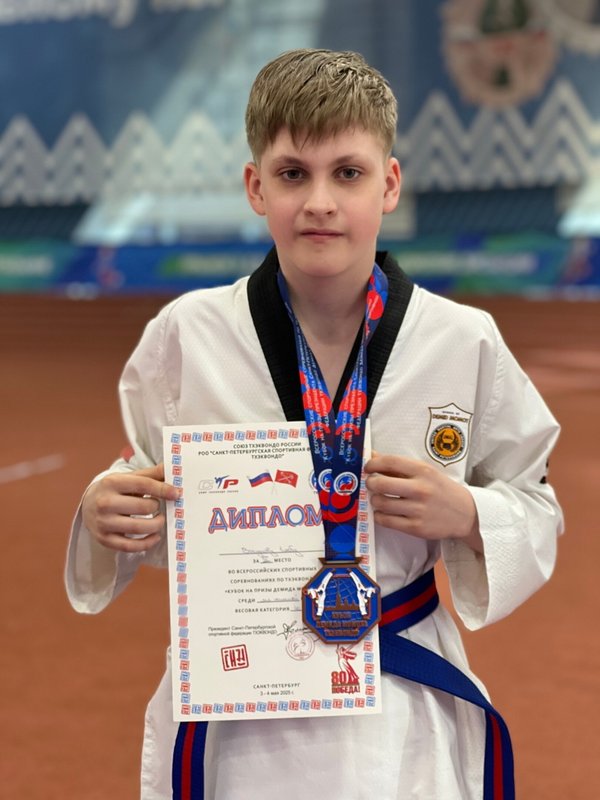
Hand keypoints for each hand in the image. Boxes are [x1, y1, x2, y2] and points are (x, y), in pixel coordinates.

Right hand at [81, 463, 180, 552]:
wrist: (87, 505)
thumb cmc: (114, 490)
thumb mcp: (128, 478)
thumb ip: (150, 474)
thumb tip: (172, 469)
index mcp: (112, 482)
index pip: (143, 485)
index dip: (163, 489)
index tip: (176, 493)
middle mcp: (105, 502)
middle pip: (143, 507)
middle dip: (157, 507)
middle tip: (159, 506)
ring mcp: (103, 522)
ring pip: (138, 528)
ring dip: (156, 525)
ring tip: (159, 520)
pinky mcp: (104, 539)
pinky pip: (130, 546)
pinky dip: (147, 543)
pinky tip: (155, 536)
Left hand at [364, 453, 481, 552]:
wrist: (465, 513)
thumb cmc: (441, 489)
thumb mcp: (425, 472)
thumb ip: (399, 466)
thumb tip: (373, 455)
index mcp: (423, 471)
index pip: (390, 461)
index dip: (373, 463)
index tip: (368, 467)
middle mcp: (420, 489)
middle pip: (381, 484)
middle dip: (370, 483)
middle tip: (372, 484)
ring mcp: (418, 509)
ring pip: (380, 503)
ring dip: (374, 500)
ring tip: (379, 499)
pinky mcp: (416, 527)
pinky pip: (386, 521)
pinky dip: (379, 516)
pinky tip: (384, 512)